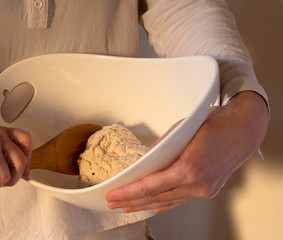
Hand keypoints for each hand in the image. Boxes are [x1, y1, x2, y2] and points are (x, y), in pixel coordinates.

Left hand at [106, 91, 267, 212]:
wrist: (245, 128)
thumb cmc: (215, 123)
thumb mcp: (183, 128)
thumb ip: (163, 146)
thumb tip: (147, 159)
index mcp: (189, 168)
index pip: (151, 186)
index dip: (129, 192)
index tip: (112, 195)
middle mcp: (197, 184)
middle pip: (157, 197)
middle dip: (131, 201)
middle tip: (111, 202)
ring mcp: (204, 189)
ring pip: (168, 202)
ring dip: (145, 205)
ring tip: (126, 207)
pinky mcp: (208, 189)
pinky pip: (180, 199)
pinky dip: (164, 202)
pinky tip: (152, 205)